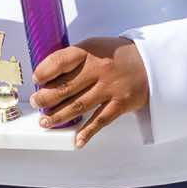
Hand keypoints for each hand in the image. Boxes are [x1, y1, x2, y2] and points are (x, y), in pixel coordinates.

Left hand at [31, 36, 149, 147]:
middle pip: (65, 87)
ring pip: (78, 106)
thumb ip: (73, 59)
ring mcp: (110, 88)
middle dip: (46, 98)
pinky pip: (100, 121)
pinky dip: (87, 132)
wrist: (151, 63)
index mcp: (89, 52)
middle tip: (36, 103)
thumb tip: (46, 77)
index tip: (36, 80)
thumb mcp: (95, 47)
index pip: (60, 61)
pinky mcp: (121, 103)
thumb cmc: (117, 56)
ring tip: (46, 121)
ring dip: (59, 116)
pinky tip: (76, 140)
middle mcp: (99, 69)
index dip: (44, 72)